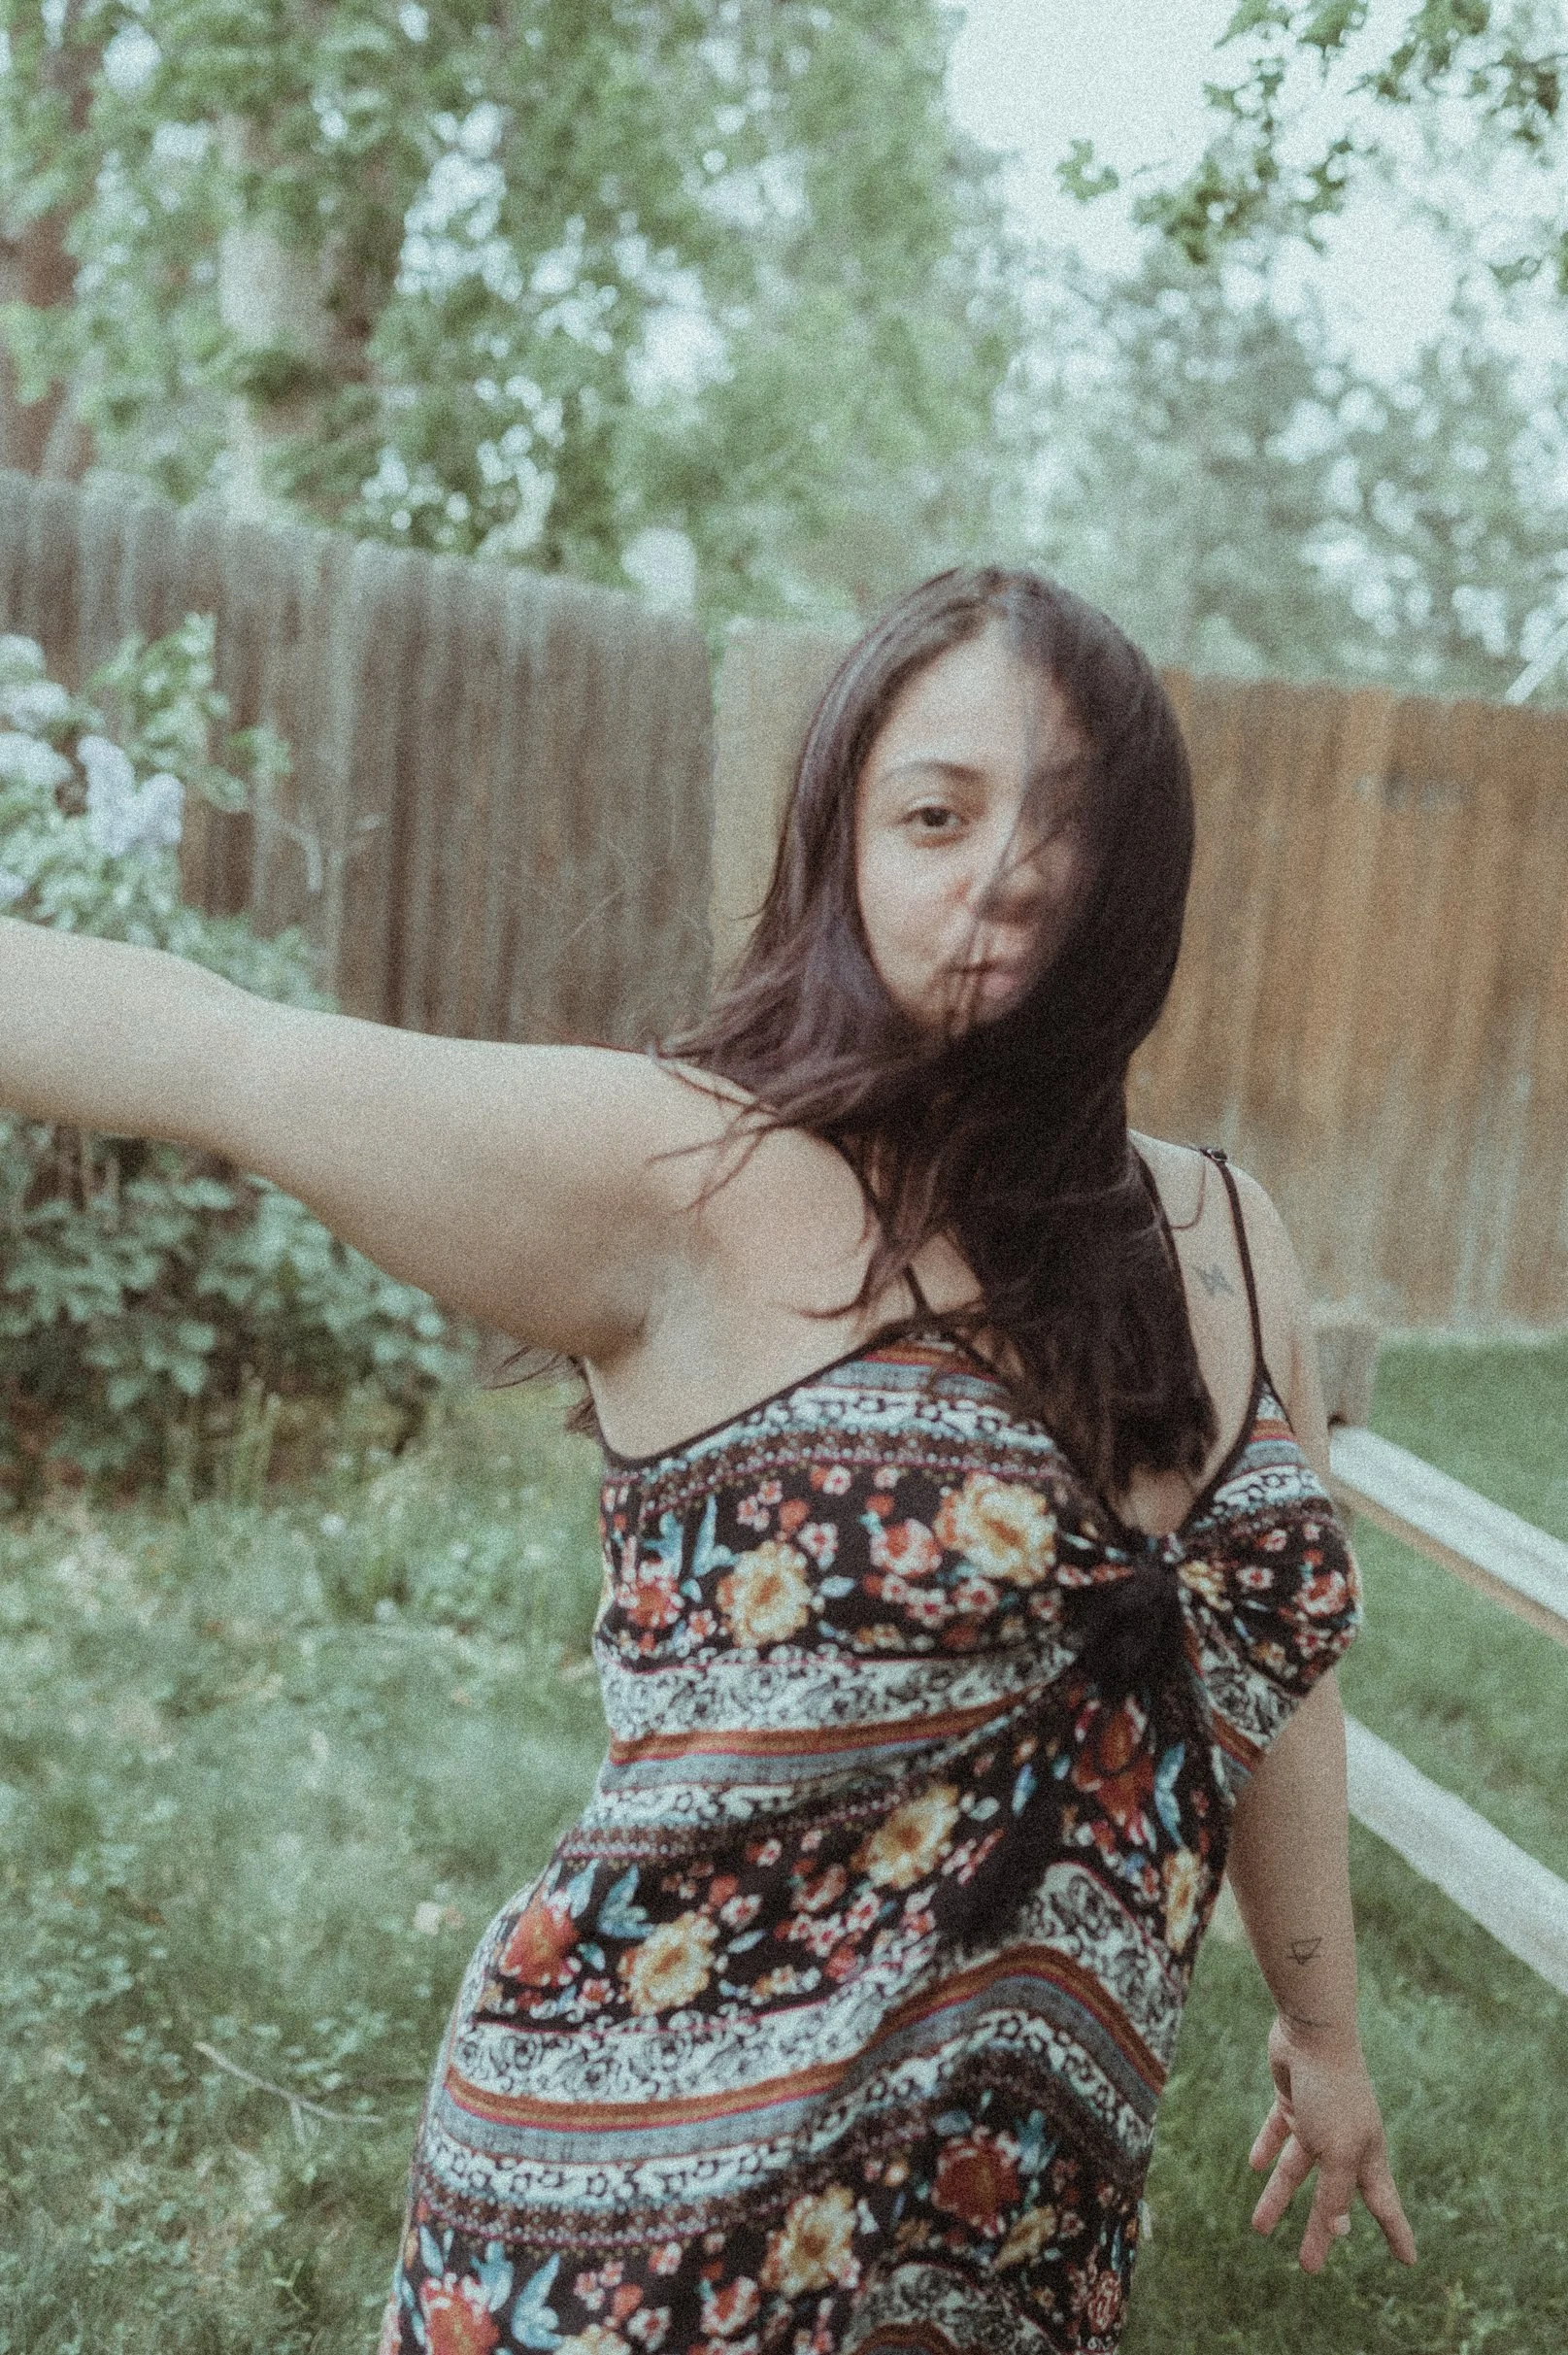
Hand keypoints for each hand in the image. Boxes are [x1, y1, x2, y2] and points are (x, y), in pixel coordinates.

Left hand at [1249, 2014, 1416, 2272]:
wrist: (1311, 2031)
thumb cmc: (1331, 2092)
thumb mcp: (1335, 2150)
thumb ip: (1335, 2192)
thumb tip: (1338, 2232)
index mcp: (1367, 2156)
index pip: (1385, 2205)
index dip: (1397, 2234)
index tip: (1409, 2262)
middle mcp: (1345, 2143)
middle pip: (1332, 2198)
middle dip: (1322, 2232)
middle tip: (1310, 2267)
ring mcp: (1318, 2121)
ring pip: (1297, 2169)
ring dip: (1278, 2197)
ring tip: (1259, 2228)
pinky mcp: (1293, 2099)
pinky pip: (1278, 2130)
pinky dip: (1267, 2148)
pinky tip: (1255, 2165)